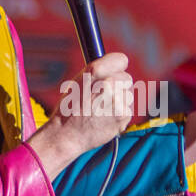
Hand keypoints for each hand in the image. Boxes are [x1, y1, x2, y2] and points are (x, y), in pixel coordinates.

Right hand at [26, 52, 133, 178]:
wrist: (67, 135)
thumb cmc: (70, 107)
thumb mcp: (77, 81)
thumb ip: (98, 71)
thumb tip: (117, 65)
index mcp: (95, 73)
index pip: (122, 60)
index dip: (116, 67)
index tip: (111, 73)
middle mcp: (108, 85)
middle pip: (126, 78)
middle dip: (118, 84)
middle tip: (102, 95)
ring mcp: (118, 101)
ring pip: (128, 94)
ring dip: (119, 99)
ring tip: (102, 108)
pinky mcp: (124, 115)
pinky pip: (128, 108)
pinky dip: (119, 113)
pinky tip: (106, 118)